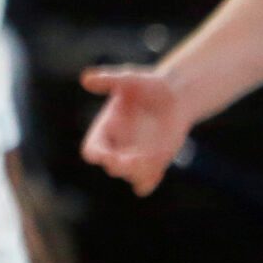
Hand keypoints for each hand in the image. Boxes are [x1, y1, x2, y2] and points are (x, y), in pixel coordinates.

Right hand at [79, 65, 192, 194]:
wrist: (175, 95)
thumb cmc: (148, 84)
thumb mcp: (128, 79)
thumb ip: (108, 80)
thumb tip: (86, 79)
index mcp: (106, 128)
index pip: (93, 148)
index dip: (96, 154)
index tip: (106, 155)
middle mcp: (118, 145)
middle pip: (111, 166)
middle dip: (119, 166)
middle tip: (132, 160)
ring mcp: (135, 156)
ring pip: (129, 176)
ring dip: (137, 174)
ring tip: (151, 164)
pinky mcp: (154, 163)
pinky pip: (145, 182)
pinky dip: (147, 182)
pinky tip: (158, 171)